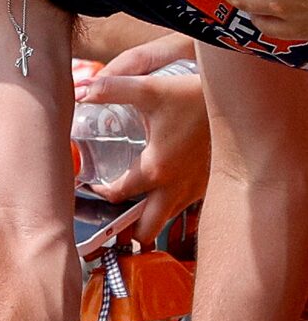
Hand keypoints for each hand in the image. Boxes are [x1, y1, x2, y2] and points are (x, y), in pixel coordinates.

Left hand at [75, 62, 208, 242]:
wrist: (240, 100)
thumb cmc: (196, 96)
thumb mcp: (150, 89)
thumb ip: (111, 88)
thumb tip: (80, 89)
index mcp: (156, 170)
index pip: (116, 196)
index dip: (98, 191)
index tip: (91, 181)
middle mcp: (177, 189)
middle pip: (146, 231)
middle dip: (126, 230)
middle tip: (111, 215)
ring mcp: (196, 190)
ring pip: (166, 220)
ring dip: (148, 217)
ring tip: (132, 203)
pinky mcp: (208, 185)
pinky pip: (184, 206)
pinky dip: (169, 203)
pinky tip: (161, 185)